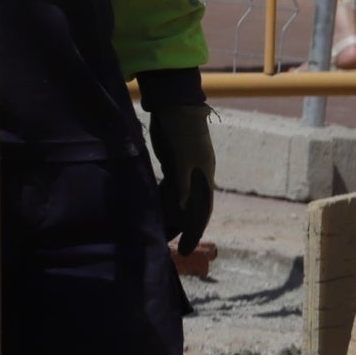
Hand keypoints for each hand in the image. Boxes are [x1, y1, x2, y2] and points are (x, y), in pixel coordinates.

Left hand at [148, 103, 216, 255]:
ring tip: (156, 233)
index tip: (185, 249)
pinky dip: (161, 200)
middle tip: (167, 247)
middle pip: (190, 208)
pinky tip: (152, 210)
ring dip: (169, 215)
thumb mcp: (185, 155)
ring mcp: (184, 171)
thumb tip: (183, 205)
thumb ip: (183, 180)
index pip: (202, 210)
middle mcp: (196, 177)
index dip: (195, 231)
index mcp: (204, 176)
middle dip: (181, 228)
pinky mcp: (172, 164)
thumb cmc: (183, 129)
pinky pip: (168, 188)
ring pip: (178, 200)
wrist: (176, 105)